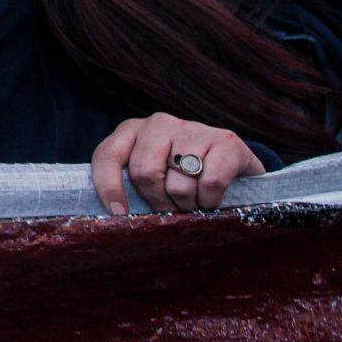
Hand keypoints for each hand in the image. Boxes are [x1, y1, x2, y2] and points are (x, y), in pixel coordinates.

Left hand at [90, 114, 262, 213]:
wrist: (234, 167)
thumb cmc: (181, 179)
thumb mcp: (150, 179)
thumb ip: (130, 189)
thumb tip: (118, 217)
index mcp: (132, 131)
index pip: (107, 155)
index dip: (108, 186)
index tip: (119, 214)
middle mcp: (159, 124)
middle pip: (144, 173)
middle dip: (158, 201)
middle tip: (172, 209)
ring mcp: (194, 128)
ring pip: (178, 185)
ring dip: (187, 205)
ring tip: (194, 201)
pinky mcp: (226, 140)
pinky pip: (210, 183)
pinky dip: (211, 201)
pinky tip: (212, 196)